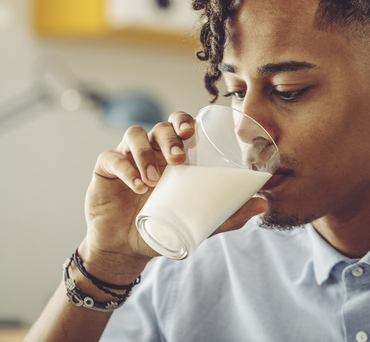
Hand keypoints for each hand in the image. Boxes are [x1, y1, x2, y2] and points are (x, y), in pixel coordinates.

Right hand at [78, 110, 267, 282]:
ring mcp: (127, 157)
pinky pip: (112, 157)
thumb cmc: (163, 229)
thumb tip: (263, 204)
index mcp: (172, 156)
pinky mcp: (105, 169)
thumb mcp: (196, 222)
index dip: (184, 121)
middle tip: (178, 158)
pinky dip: (125, 167)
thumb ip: (227, 215)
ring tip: (154, 180)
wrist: (126, 249)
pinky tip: (136, 186)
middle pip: (159, 126)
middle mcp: (151, 152)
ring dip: (145, 153)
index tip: (191, 131)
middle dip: (169, 136)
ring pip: (134, 135)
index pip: (179, 126)